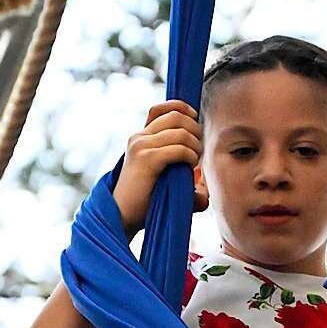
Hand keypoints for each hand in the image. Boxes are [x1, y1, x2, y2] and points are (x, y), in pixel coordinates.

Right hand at [112, 100, 207, 232]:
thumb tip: (204, 193)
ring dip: (195, 146)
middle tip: (197, 152)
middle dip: (195, 130)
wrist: (122, 218)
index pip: (161, 109)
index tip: (195, 128)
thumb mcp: (165, 186)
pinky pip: (178, 148)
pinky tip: (189, 168)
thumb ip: (183, 182)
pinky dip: (190, 156)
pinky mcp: (146, 159)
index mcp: (141, 138)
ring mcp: (141, 146)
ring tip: (194, 162)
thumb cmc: (144, 206)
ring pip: (181, 131)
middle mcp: (139, 137)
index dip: (182, 110)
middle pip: (176, 115)